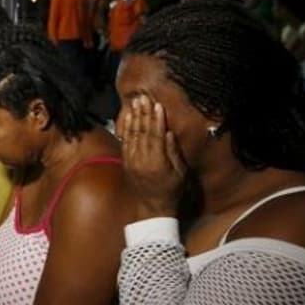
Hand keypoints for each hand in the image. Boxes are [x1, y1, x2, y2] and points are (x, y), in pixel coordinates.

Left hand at [119, 95, 186, 218]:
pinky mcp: (126, 162)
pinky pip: (125, 142)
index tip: (157, 105)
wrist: (152, 207)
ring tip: (135, 102)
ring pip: (132, 134)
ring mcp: (131, 161)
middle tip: (143, 97)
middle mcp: (141, 160)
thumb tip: (168, 132)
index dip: (156, 119)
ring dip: (134, 117)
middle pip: (142, 132)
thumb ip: (173, 152)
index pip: (156, 136)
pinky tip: (128, 117)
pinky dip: (126, 128)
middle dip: (143, 113)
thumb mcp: (180, 172)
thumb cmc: (172, 190)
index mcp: (157, 163)